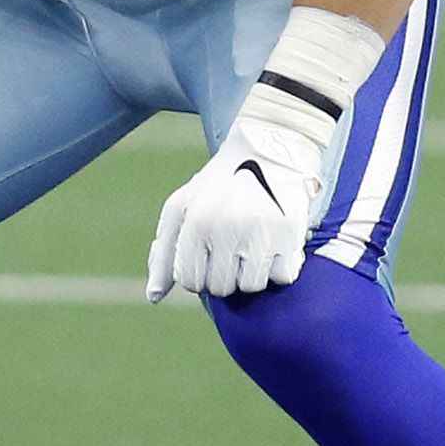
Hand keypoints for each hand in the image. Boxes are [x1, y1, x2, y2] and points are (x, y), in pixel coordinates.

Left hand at [146, 115, 329, 301]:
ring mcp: (260, 232)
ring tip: (252, 247)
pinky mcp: (291, 234)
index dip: (198, 274)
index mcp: (195, 223)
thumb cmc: (219, 184)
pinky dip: (279, 268)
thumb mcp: (182, 207)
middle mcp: (226, 229)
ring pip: (252, 286)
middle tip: (232, 250)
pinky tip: (274, 246)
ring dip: (252, 274)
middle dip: (224, 275)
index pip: (190, 281)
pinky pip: (282, 277)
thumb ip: (164, 252)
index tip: (207, 256)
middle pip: (221, 287)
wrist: (270, 148)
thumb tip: (153, 297)